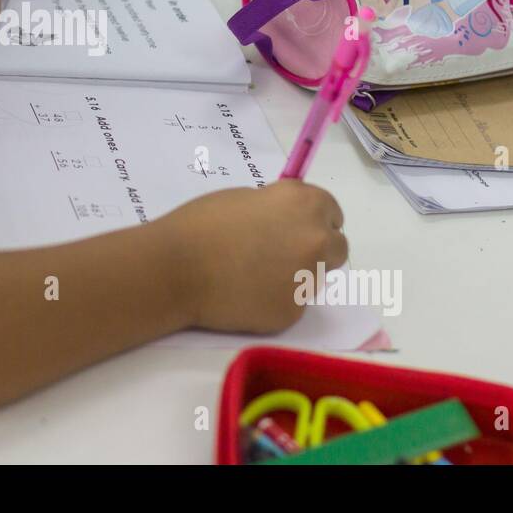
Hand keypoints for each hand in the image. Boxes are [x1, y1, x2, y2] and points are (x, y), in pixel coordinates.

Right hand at [156, 180, 347, 334]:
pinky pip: (291, 304)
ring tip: (252, 275)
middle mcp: (316, 239)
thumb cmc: (203, 223)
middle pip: (336, 248)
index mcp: (306, 204)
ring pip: (314, 279)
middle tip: (279, 254)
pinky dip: (274, 300)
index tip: (294, 227)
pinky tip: (244, 295)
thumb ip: (277, 211)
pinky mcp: (292, 313)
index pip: (333, 213)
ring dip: (294, 276)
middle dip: (315, 250)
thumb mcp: (247, 199)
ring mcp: (308, 279)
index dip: (313, 219)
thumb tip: (287, 226)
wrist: (176, 267)